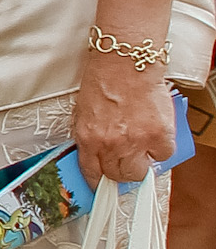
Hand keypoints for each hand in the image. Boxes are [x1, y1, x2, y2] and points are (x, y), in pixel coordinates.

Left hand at [75, 50, 182, 187]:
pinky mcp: (159, 136)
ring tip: (141, 147)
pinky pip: (163, 155)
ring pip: (140, 172)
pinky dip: (161, 148)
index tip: (103, 184)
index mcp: (88, 139)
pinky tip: (155, 134)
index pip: (92, 173)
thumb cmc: (104, 82)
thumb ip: (91, 137)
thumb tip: (98, 156)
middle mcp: (110, 145)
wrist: (125, 64)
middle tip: (127, 161)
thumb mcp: (84, 113)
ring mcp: (136, 142)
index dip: (99, 181)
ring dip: (141, 163)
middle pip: (118, 176)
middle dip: (121, 171)